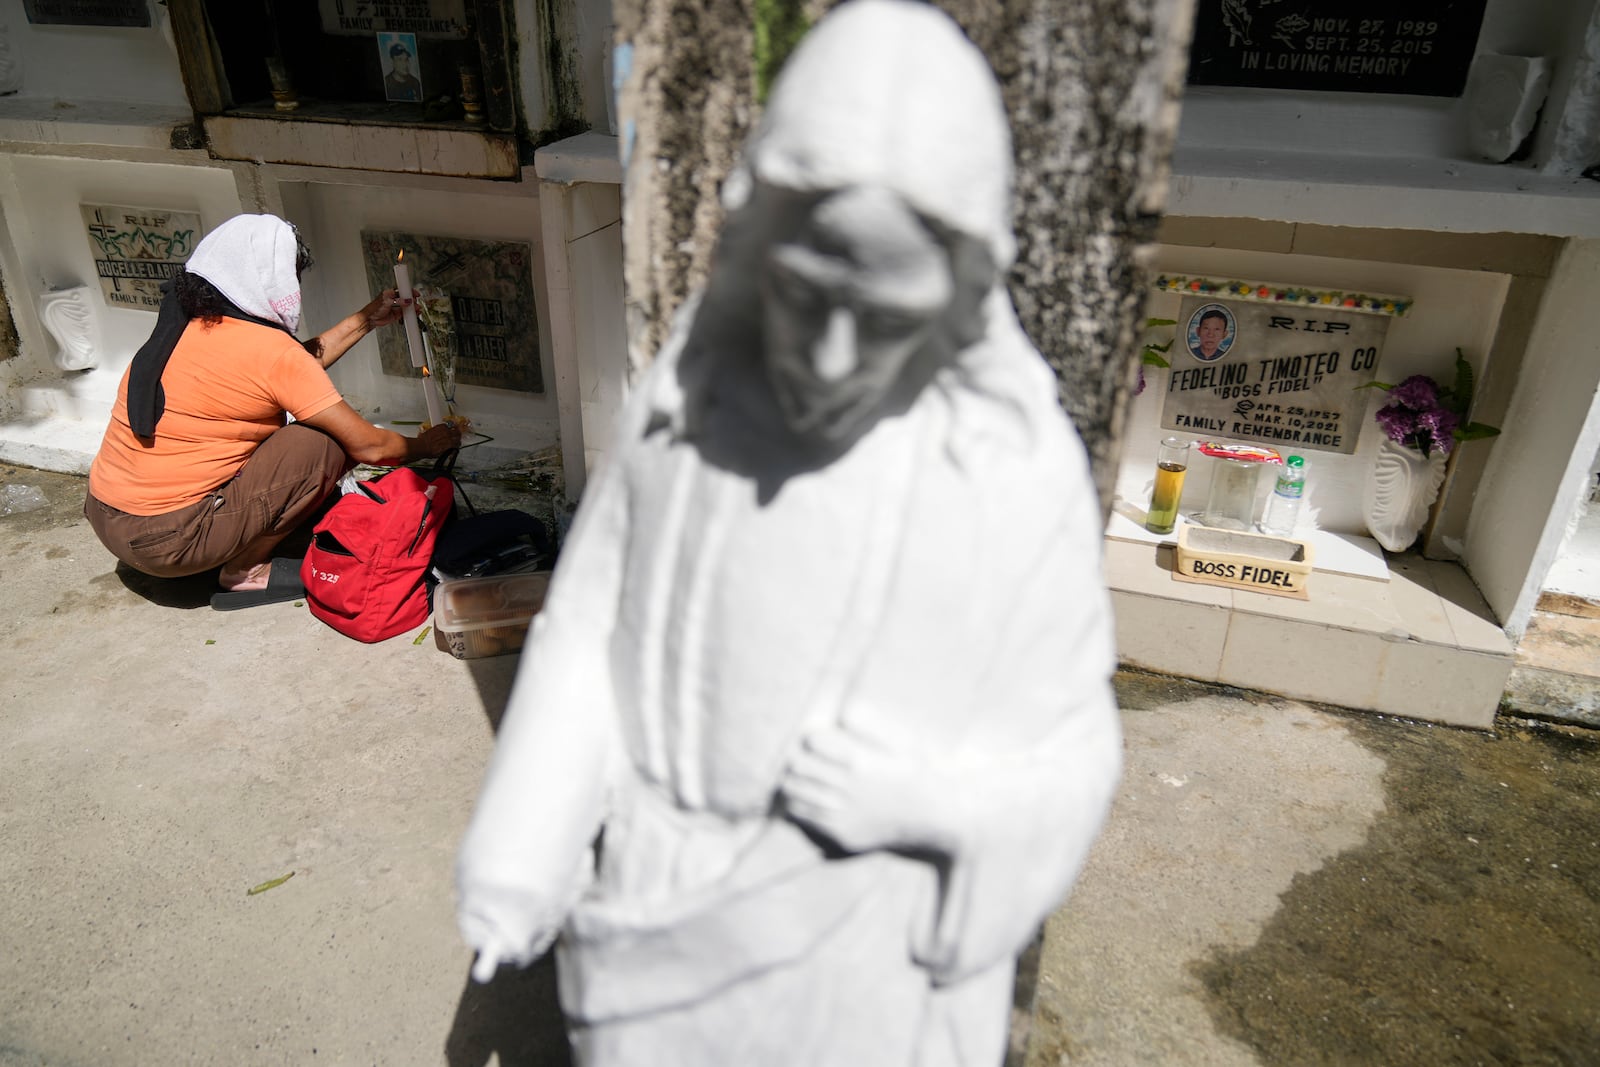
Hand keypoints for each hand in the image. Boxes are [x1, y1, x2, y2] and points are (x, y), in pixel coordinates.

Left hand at [362, 287, 413, 329]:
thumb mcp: (386, 302)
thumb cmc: (374, 308)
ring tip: (416, 308)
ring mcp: (396, 307)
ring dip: (413, 307)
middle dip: (412, 300)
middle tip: (415, 302)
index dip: (409, 291)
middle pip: (406, 298)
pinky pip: (406, 313)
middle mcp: (394, 299)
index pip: (402, 289)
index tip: (415, 293)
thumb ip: (398, 301)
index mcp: (391, 293)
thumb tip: (407, 301)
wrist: (370, 319)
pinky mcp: (397, 314)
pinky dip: (411, 313)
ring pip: (407, 306)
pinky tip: (414, 313)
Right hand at [417, 420, 462, 456]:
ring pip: (458, 439)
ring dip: (457, 441)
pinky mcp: (449, 447)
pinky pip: (455, 446)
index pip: (450, 425)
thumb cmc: (423, 440)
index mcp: (441, 427)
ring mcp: (449, 439)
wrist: (421, 446)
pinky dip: (455, 448)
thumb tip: (436, 433)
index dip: (452, 428)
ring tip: (457, 443)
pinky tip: (455, 448)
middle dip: (457, 433)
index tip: (452, 429)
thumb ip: (436, 431)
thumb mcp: (428, 431)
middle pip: (457, 431)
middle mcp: (446, 432)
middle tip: (457, 436)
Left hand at [781, 718, 963, 855]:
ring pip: (795, 792)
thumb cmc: (917, 774)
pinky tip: (805, 800)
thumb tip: (842, 711)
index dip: (811, 738)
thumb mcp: (901, 742)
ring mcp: (843, 813)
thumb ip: (870, 724)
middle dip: (798, 760)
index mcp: (860, 760)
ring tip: (800, 779)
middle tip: (803, 760)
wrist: (934, 818)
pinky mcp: (841, 833)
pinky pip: (803, 817)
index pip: (812, 742)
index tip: (815, 740)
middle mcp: (849, 787)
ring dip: (794, 782)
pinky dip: (797, 805)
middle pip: (798, 767)